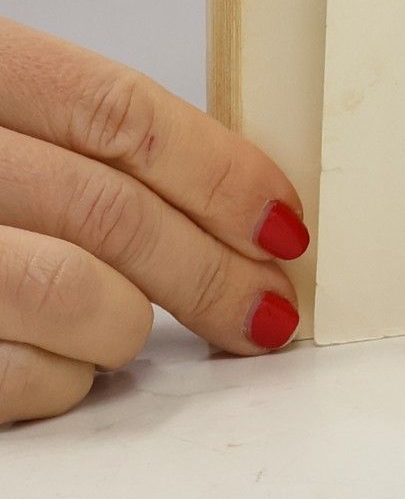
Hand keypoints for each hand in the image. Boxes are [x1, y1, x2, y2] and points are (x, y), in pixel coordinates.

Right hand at [0, 19, 304, 425]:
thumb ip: (70, 132)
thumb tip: (230, 192)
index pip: (122, 116)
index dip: (221, 172)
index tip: (284, 222)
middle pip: (112, 214)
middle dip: (214, 272)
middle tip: (270, 311)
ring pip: (78, 303)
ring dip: (131, 327)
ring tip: (133, 330)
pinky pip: (18, 382)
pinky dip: (60, 381)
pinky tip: (61, 365)